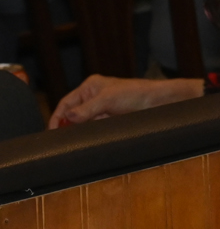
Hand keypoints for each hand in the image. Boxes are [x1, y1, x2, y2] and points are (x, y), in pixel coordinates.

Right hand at [49, 75, 201, 126]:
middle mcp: (94, 97)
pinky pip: (95, 128)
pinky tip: (87, 140)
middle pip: (73, 114)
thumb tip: (67, 117)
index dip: (57, 117)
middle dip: (66, 126)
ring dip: (79, 131)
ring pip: (83, 123)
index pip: (66, 103)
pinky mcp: (111, 119)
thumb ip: (87, 109)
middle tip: (61, 140)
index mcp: (91, 87)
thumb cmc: (137, 93)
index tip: (52, 131)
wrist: (159, 102)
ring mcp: (103, 109)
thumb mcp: (109, 99)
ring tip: (73, 141)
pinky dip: (90, 133)